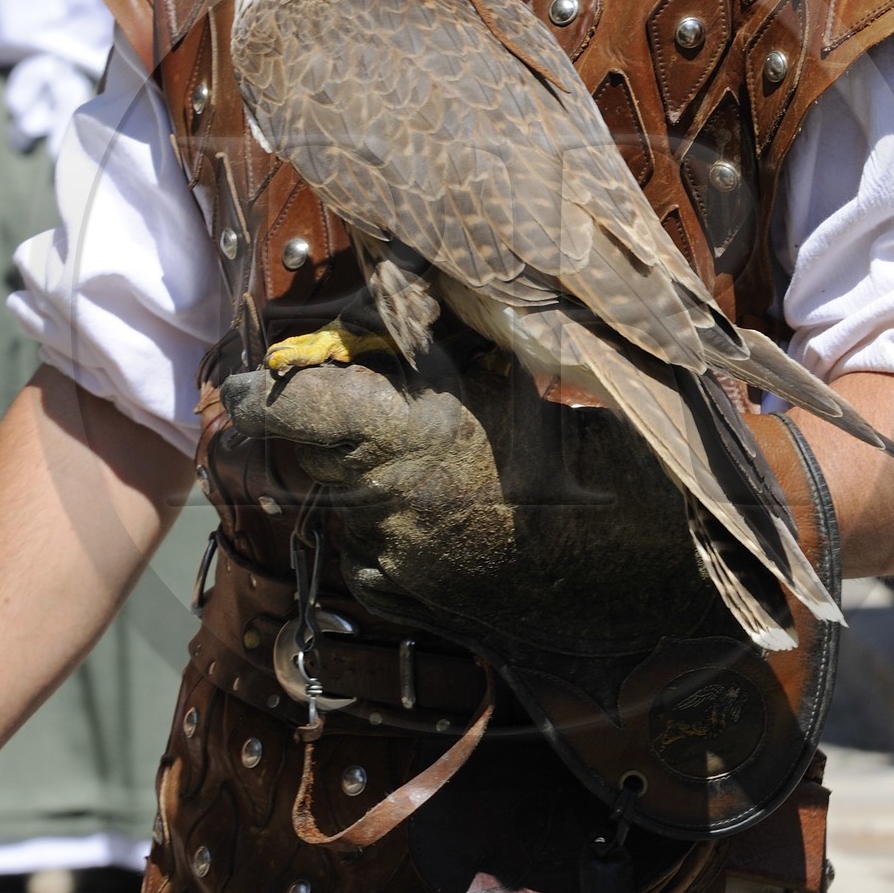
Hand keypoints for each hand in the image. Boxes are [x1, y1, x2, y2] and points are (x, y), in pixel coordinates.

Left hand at [220, 355, 710, 659]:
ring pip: (353, 508)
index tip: (246, 385)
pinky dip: (404, 535)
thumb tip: (388, 288)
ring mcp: (400, 565)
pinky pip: (383, 558)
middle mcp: (383, 509)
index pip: (290, 411)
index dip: (261, 395)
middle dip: (342, 431)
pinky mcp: (422, 604)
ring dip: (379, 485)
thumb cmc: (586, 447)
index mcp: (398, 439)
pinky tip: (463, 521)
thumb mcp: (507, 367)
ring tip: (456, 472)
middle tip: (398, 410)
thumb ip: (435, 336)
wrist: (647, 554)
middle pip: (320, 457)